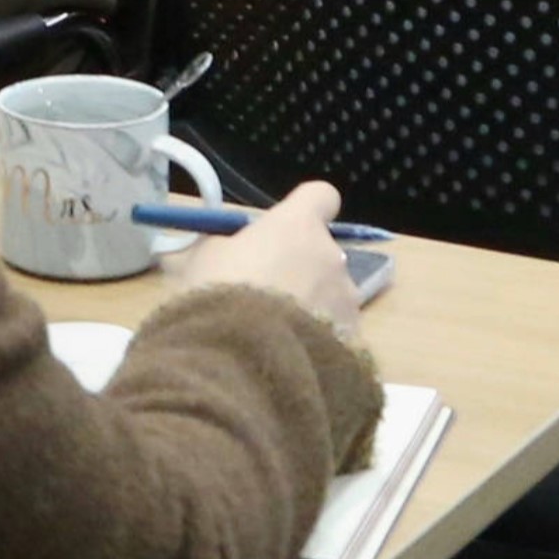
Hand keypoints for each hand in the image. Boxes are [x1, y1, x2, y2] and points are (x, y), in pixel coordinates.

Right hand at [192, 176, 362, 344]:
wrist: (245, 362)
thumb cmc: (221, 296)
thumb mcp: (205, 260)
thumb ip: (226, 246)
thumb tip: (230, 249)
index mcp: (298, 225)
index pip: (321, 197)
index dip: (305, 211)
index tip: (285, 230)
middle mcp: (332, 257)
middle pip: (324, 253)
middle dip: (302, 269)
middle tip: (266, 295)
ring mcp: (347, 301)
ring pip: (332, 295)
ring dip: (312, 308)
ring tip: (277, 337)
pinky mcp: (353, 341)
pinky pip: (336, 334)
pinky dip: (318, 342)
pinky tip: (290, 359)